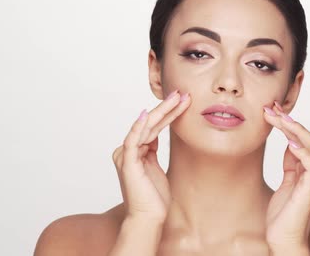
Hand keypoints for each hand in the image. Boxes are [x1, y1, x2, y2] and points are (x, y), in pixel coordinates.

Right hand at [112, 90, 190, 222]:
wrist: (149, 218)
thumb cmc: (154, 197)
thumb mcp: (156, 168)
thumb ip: (153, 151)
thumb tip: (156, 135)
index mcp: (136, 151)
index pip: (154, 126)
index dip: (168, 113)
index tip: (183, 101)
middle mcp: (128, 150)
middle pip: (150, 123)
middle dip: (167, 107)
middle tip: (182, 93)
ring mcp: (126, 155)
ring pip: (146, 126)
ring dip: (162, 111)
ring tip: (177, 98)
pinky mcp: (127, 162)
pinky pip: (133, 140)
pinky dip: (139, 126)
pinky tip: (147, 114)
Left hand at [263, 101, 309, 249]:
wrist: (283, 240)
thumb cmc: (282, 217)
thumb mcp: (285, 183)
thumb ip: (290, 165)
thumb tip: (289, 144)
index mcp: (309, 171)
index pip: (302, 140)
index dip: (288, 125)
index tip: (272, 112)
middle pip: (309, 139)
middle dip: (290, 122)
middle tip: (271, 109)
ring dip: (294, 129)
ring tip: (277, 118)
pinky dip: (302, 150)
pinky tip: (289, 140)